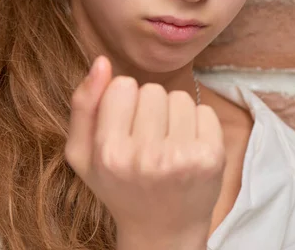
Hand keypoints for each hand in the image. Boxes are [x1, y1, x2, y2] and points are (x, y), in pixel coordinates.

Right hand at [65, 56, 224, 248]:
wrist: (162, 232)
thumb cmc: (119, 185)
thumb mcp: (83, 153)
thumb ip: (83, 104)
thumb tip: (101, 61)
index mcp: (109, 153)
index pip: (122, 85)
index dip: (123, 102)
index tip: (125, 128)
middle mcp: (145, 157)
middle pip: (152, 90)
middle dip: (149, 108)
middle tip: (147, 141)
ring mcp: (181, 158)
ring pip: (179, 97)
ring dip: (174, 115)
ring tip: (167, 145)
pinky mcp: (211, 159)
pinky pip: (205, 110)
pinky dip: (198, 124)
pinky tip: (188, 149)